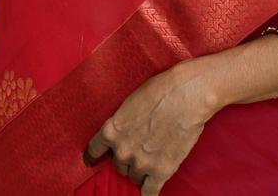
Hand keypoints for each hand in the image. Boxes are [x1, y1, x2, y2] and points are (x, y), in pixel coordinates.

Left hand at [85, 58, 223, 195]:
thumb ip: (122, 123)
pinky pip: (149, 192)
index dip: (93, 156)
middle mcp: (122, 150)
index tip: (92, 160)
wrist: (185, 98)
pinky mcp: (161, 171)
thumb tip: (123, 132)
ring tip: (150, 162)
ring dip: (140, 172)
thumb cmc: (159, 92)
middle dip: (126, 159)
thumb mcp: (130, 103)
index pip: (94, 149)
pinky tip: (147, 193)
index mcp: (111, 130)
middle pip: (118, 165)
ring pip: (134, 177)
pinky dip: (148, 193)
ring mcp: (141, 163)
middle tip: (138, 150)